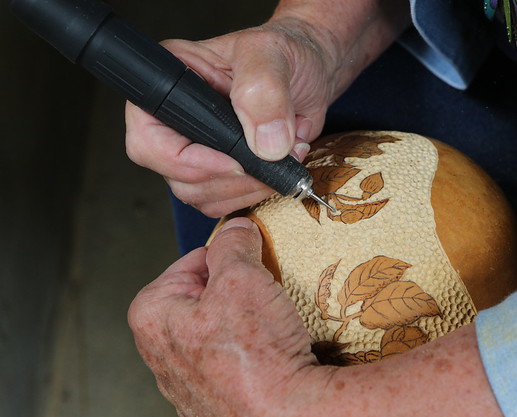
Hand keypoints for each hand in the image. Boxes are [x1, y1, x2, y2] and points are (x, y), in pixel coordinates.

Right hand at [125, 1, 411, 217]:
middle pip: (176, 176)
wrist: (309, 72)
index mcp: (172, 83)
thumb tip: (265, 144)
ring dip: (249, 187)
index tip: (235, 161)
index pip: (148, 139)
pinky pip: (225, 202)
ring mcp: (196, 150)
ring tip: (284, 156)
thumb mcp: (273, 55)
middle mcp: (175, 121)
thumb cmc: (286, 54)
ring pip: (201, 195)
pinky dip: (256, 193)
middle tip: (273, 157)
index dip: (187, 161)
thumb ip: (265, 92)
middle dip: (231, 178)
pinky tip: (279, 168)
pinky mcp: (220, 171)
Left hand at [129, 217, 506, 416]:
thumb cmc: (255, 356)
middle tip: (262, 292)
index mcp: (151, 315)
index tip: (248, 260)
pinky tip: (271, 352)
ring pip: (222, 328)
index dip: (226, 256)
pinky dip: (253, 351)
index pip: (191, 262)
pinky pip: (235, 360)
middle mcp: (161, 352)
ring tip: (270, 325)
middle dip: (237, 289)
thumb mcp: (242, 276)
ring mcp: (187, 381)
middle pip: (206, 296)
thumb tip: (236, 230)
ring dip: (247, 321)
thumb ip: (233, 243)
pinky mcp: (213, 399)